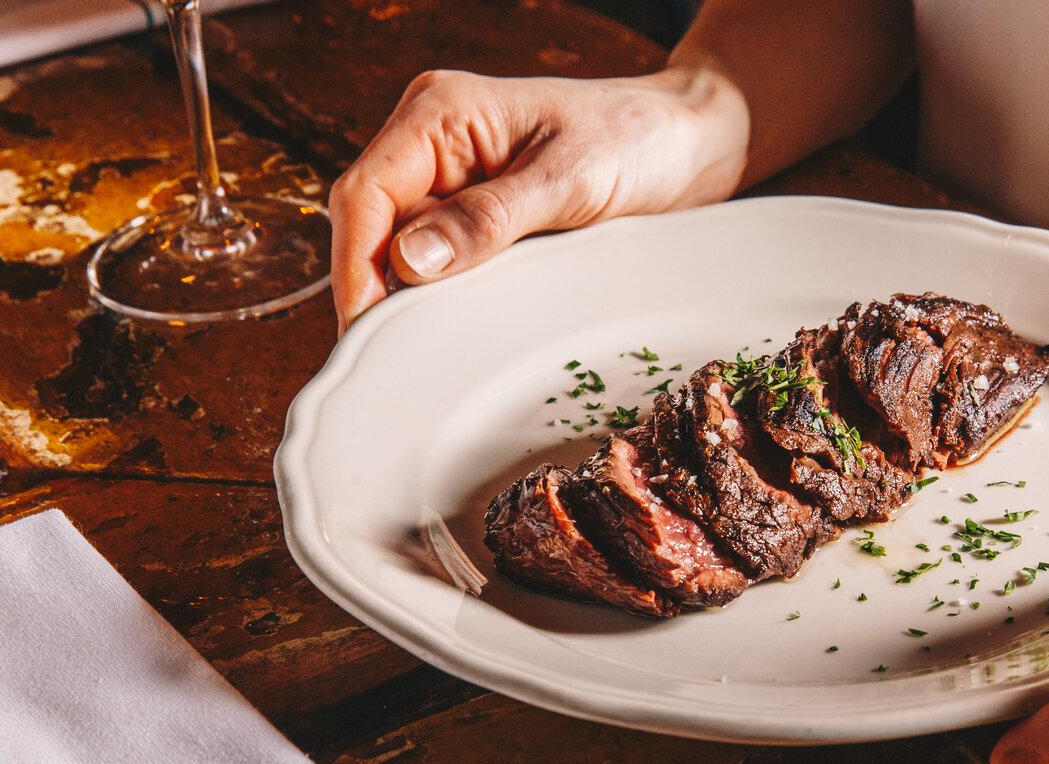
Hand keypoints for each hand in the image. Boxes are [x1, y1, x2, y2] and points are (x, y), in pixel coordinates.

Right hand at [328, 66, 748, 331]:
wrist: (691, 141)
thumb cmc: (640, 139)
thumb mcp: (571, 180)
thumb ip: (489, 219)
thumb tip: (412, 261)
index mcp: (440, 114)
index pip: (365, 194)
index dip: (357, 267)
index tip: (368, 330)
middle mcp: (433, 143)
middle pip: (370, 229)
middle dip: (377, 293)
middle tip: (392, 363)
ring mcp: (452, 180)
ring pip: (399, 252)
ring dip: (409, 301)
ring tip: (422, 357)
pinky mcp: (475, 212)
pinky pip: (440, 261)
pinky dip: (443, 298)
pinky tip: (456, 332)